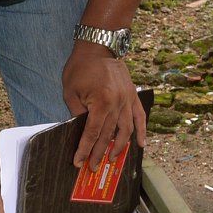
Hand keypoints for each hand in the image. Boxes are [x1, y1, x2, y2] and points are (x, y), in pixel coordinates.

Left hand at [63, 41, 144, 168]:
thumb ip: (77, 114)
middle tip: (93, 166)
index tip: (79, 162)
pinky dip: (142, 131)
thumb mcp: (70, 91)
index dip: (85, 149)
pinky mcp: (133, 96)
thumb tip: (80, 133)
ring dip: (119, 147)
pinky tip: (140, 145)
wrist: (98, 46)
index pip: (92, 133)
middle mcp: (117, 103)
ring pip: (126, 130)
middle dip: (99, 153)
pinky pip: (140, 116)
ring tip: (112, 159)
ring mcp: (128, 100)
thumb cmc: (80, 67)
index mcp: (101, 102)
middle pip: (108, 135)